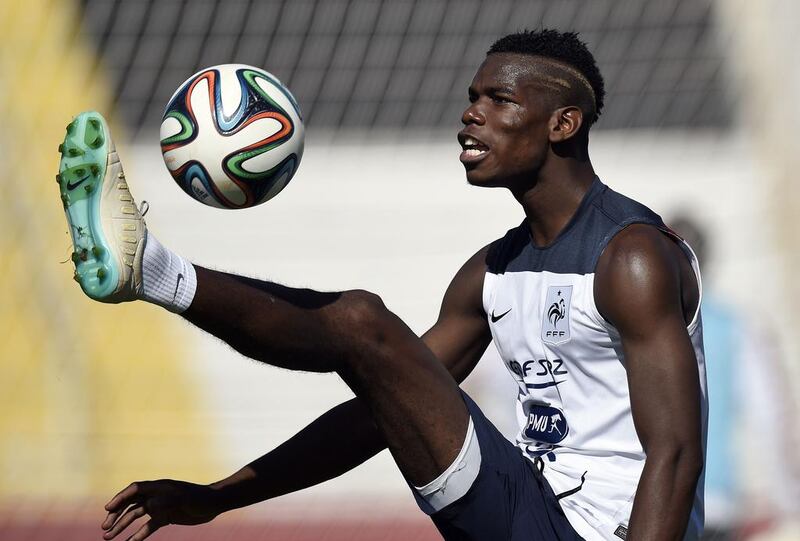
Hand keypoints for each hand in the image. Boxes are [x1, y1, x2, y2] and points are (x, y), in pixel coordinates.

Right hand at [101, 479, 220, 539]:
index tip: (107, 509)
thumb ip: (165, 500)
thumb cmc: (198, 497)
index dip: (119, 498)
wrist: (213, 504)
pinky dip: (137, 535)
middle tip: (105, 528)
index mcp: (158, 486)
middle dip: (116, 515)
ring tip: (108, 538)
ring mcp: (159, 507)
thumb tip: (149, 505)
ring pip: (135, 516)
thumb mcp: (182, 498)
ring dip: (122, 526)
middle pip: (130, 504)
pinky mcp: (165, 518)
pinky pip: (147, 527)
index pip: (134, 490)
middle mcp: (156, 495)